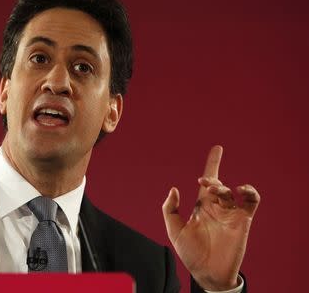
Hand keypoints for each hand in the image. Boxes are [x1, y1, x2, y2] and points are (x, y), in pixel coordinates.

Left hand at [162, 145, 259, 290]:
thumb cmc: (191, 253)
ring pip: (232, 192)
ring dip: (224, 187)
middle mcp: (217, 207)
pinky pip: (251, 202)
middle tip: (204, 183)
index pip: (208, 181)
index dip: (212, 164)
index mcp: (202, 206)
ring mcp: (230, 214)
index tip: (217, 149)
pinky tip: (241, 190)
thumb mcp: (174, 230)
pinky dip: (250, 192)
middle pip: (218, 184)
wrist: (206, 273)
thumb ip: (170, 209)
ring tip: (215, 191)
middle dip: (211, 179)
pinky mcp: (242, 221)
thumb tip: (174, 189)